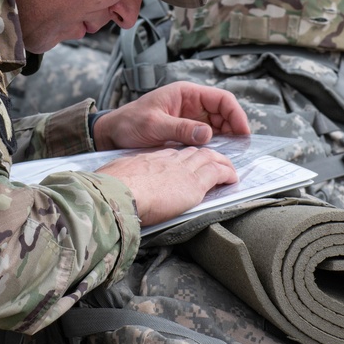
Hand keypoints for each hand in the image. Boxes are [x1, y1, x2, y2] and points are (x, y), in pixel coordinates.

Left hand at [92, 81, 249, 151]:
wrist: (112, 134)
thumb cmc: (129, 123)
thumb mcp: (153, 125)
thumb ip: (179, 128)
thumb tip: (207, 133)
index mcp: (186, 93)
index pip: (221, 99)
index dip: (236, 114)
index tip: (243, 133)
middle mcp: (191, 104)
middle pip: (224, 114)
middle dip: (234, 129)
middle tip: (239, 150)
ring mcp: (190, 118)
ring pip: (219, 127)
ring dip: (226, 140)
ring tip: (230, 156)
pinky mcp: (186, 132)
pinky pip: (207, 138)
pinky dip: (215, 147)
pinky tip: (216, 158)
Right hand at [96, 145, 237, 225]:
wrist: (119, 192)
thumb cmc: (111, 188)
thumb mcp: (115, 176)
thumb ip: (122, 178)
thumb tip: (113, 185)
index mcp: (150, 159)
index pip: (172, 154)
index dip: (182, 157)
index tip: (185, 163)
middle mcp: (169, 160)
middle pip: (193, 152)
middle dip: (205, 155)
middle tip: (214, 161)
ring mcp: (183, 170)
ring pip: (209, 158)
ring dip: (221, 163)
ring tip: (228, 169)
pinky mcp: (194, 183)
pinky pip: (218, 173)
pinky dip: (227, 174)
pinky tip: (232, 178)